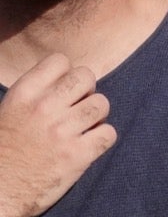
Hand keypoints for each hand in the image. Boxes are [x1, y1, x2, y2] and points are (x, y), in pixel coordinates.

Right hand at [0, 55, 115, 216]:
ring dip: (96, 116)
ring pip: (102, 103)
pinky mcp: (77, 156)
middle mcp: (43, 108)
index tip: (61, 91)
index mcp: (23, 95)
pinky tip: (88, 146)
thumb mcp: (7, 113)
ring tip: (82, 128)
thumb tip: (61, 83)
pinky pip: (109, 133)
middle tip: (76, 109)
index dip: (65, 74)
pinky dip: (102, 139)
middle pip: (87, 76)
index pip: (59, 60)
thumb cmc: (2, 153)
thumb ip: (34, 96)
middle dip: (86, 91)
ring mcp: (62, 132)